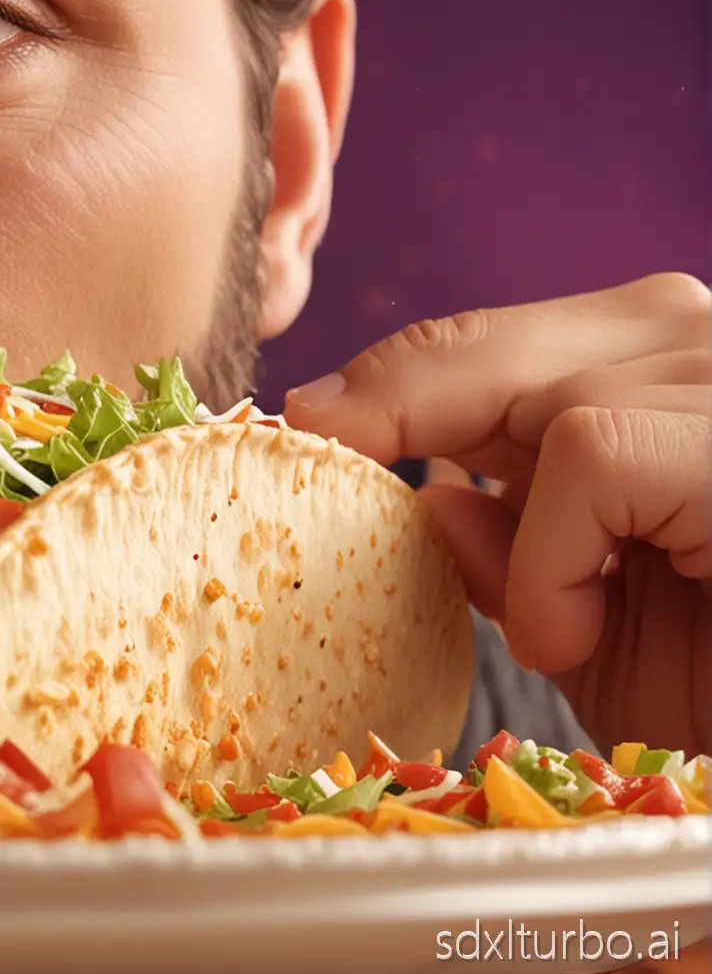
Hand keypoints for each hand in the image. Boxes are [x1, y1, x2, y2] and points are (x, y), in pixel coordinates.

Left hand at [284, 272, 709, 758]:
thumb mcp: (588, 625)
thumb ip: (511, 553)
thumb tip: (427, 500)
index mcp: (651, 369)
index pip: (484, 343)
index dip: (386, 385)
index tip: (302, 427)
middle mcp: (701, 340)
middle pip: (490, 341)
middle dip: (392, 405)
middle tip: (319, 450)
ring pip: (540, 395)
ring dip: (515, 533)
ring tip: (560, 632)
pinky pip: (589, 452)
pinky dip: (556, 556)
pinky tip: (578, 632)